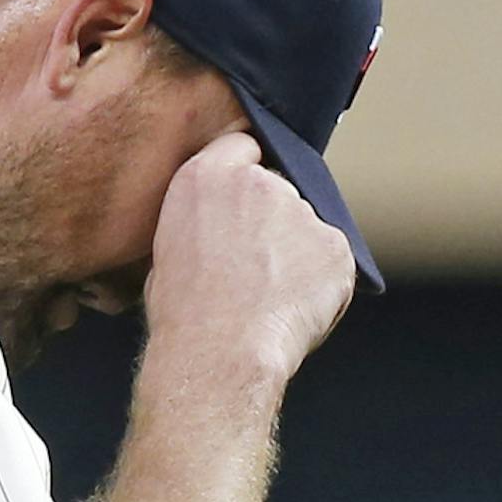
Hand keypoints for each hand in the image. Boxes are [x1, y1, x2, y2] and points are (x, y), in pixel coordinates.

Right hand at [143, 133, 355, 387]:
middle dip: (272, 223)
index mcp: (206, 177)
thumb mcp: (166, 254)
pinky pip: (331, 261)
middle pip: (279, 189)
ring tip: (267, 302)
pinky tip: (291, 312)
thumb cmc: (183, 317)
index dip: (245, 177)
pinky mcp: (335, 244)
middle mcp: (259, 181)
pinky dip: (319, 285)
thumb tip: (219, 234)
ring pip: (306, 228)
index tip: (243, 207)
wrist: (218, 355)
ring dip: (295, 256)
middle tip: (252, 273)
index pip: (242, 146)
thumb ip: (201, 222)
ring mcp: (302, 211)